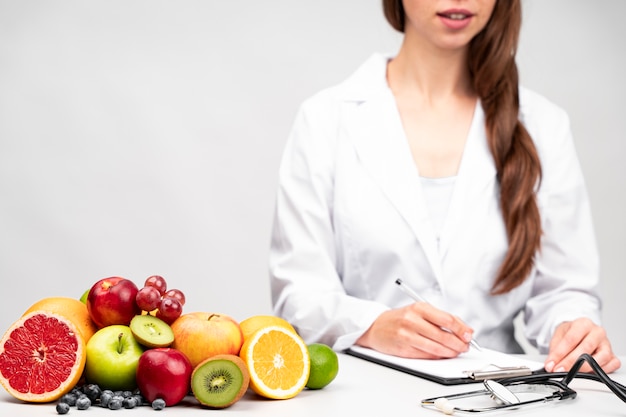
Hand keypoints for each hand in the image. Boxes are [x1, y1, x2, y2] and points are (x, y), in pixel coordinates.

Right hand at [355, 302, 473, 358]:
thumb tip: (464, 330)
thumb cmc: (400, 319)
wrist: (375, 326)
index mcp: (419, 308)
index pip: (447, 319)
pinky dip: (438, 356)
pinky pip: (427, 355)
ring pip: (436, 347)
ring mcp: (407, 335)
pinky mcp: (404, 349)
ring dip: (450, 352)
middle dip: (458, 343)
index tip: (469, 335)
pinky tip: (442, 354)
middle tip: (465, 346)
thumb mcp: (419, 311)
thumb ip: (441, 318)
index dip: (461, 329)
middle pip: (443, 335)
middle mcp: (412, 320)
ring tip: (456, 351)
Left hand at [545, 318, 620, 373]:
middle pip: (586, 349)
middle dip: (570, 363)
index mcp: (583, 324)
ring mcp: (607, 344)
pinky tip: (588, 372)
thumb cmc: (570, 333)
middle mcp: (597, 332)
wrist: (580, 331)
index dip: (560, 354)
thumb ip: (555, 350)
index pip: (571, 339)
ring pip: (601, 358)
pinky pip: (612, 365)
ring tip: (572, 373)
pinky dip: (601, 371)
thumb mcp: (558, 336)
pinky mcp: (613, 355)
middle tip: (559, 370)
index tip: (552, 364)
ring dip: (585, 368)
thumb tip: (551, 365)